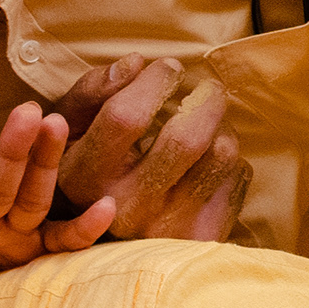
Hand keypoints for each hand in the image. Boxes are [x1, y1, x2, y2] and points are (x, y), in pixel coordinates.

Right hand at [46, 57, 244, 243]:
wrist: (108, 244)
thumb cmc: (89, 169)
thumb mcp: (70, 130)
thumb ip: (92, 90)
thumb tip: (136, 63)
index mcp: (83, 178)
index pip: (126, 117)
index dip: (155, 82)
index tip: (168, 68)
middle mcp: (124, 207)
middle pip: (186, 138)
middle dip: (206, 98)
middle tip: (207, 87)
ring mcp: (166, 227)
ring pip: (220, 154)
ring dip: (221, 127)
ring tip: (208, 124)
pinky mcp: (202, 236)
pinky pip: (237, 178)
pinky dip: (231, 159)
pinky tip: (209, 161)